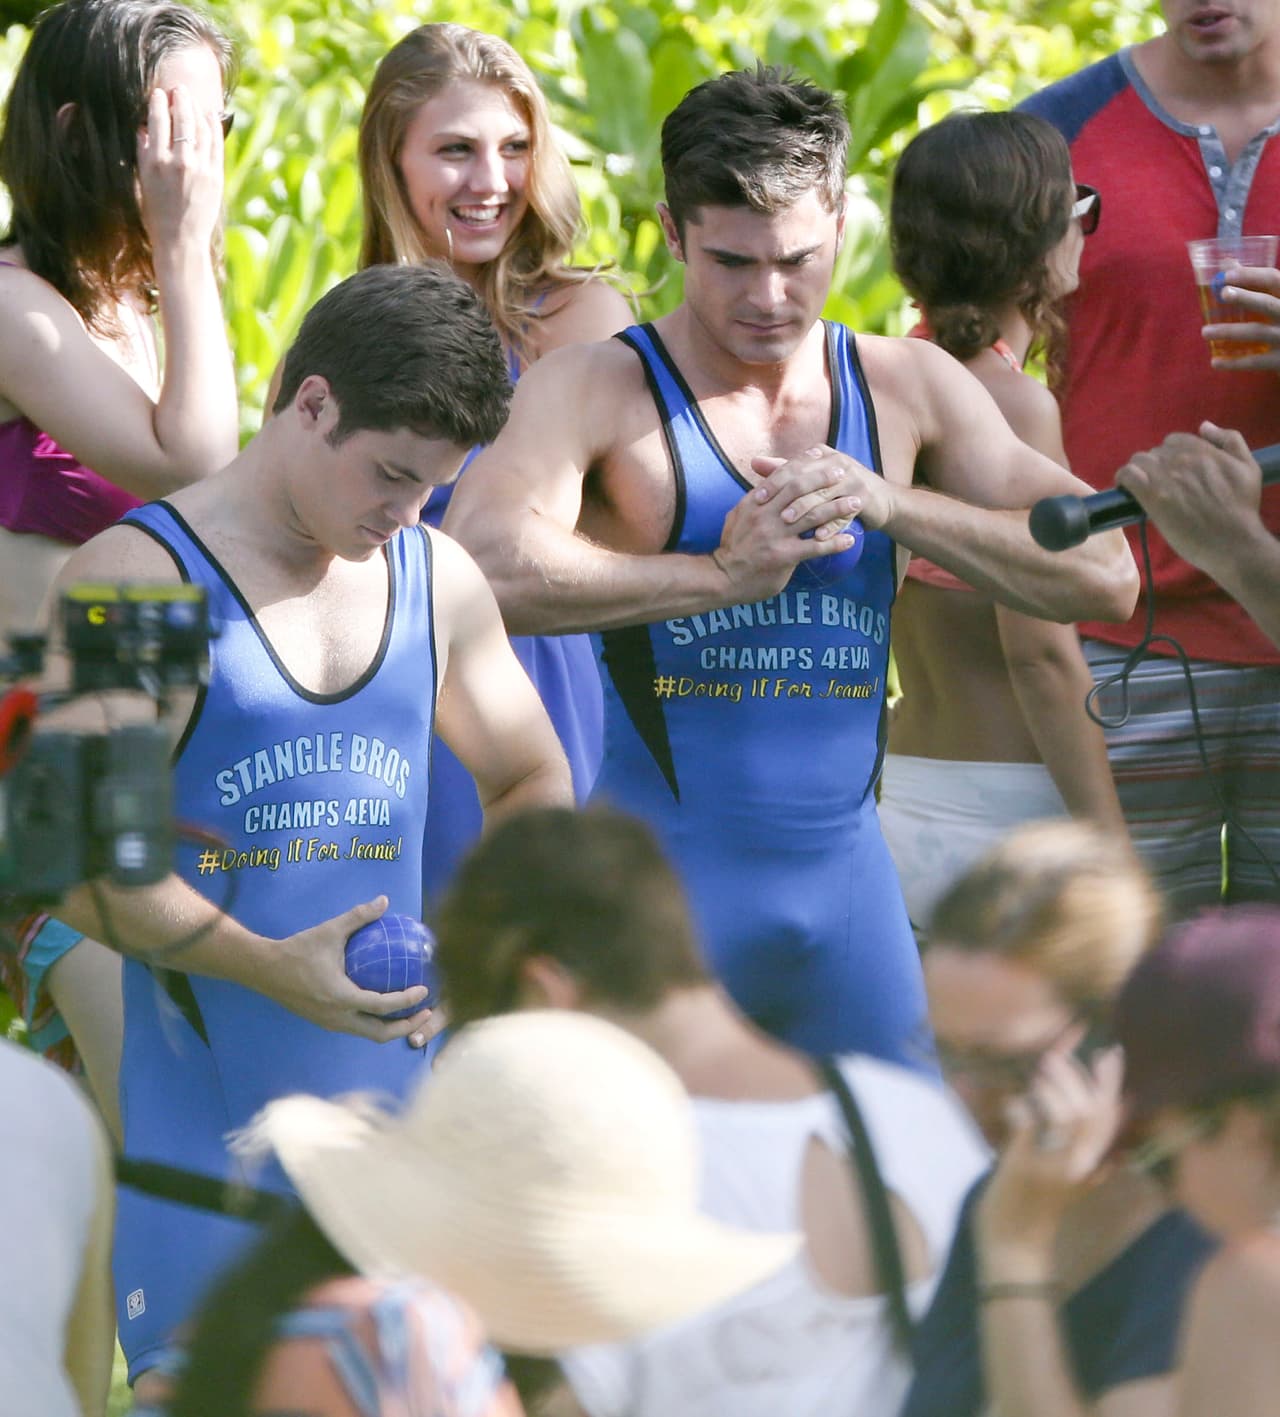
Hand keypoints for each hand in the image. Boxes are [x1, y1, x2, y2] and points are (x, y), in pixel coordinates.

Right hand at [137, 82, 224, 253]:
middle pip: (181, 119)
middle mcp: (178, 162)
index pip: (157, 120)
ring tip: (192, 101)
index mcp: (155, 161)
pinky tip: (210, 116)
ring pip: (201, 128)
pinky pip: (216, 144)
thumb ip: (143, 151)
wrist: (180, 239)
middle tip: (179, 90)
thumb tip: (143, 127)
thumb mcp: (142, 179)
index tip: (158, 93)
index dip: (158, 103)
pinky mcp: (216, 176)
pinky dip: (213, 127)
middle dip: (180, 100)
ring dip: (196, 110)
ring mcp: (200, 168)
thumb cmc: (156, 210)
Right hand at [253, 895, 436, 1042]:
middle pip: (379, 1034)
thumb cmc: (297, 950)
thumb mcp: (330, 931)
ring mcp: (330, 1023)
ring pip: (368, 1034)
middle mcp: (337, 1018)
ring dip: (392, 1028)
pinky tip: (387, 1005)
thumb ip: (359, 916)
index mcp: (340, 998)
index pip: (381, 1006)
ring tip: (413, 1012)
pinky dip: (376, 1022)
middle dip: (407, 1027)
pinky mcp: (325, 1021)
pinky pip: (357, 1027)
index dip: (406, 1001)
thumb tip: (385, 901)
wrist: (264, 970)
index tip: (424, 991)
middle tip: (427, 1012)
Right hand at [711, 446, 871, 601]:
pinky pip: (815, 547)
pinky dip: (835, 542)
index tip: (821, 454)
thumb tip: (765, 485)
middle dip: (824, 478)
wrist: (721, 579)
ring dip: (838, 508)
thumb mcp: (737, 517)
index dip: (803, 462)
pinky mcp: (784, 557)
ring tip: (856, 502)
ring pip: (812, 515)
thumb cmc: (732, 548)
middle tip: (844, 473)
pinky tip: (850, 540)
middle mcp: (765, 515)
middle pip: (800, 488)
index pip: (782, 475)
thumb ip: (753, 501)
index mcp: (754, 502)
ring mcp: (775, 536)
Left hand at [976, 1037, 1124, 1279]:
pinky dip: (1019, 1107)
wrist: (1013, 1249)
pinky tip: (1013, 1106)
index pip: (1111, 1119)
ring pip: (1066, 1116)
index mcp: (1093, 1166)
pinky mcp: (1025, 1167)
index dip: (1112, 1083)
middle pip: (1091, 1112)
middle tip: (1053, 1057)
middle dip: (1073, 1078)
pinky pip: (1026, 1122)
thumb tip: (1082, 1101)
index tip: (1111, 1052)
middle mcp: (1080, 1168)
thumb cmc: (1036, 1207)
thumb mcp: (1068, 1178)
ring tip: (1035, 1076)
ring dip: (1050, 1087)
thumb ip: (1079, 1145)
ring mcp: (1054, 1168)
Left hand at [1116, 423, 1262, 580]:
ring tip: (1143, 488)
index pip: (1174, 440)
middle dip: (1156, 466)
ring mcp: (1165, 476)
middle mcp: (1182, 458)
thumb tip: (1204, 426)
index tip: (1173, 471)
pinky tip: (1125, 488)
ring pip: (1139, 461)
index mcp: (1203, 450)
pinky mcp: (1152, 496)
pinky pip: (1127, 475)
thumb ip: (1230, 440)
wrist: (1232, 541)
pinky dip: (1123, 478)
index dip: (1171, 456)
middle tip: (1161, 485)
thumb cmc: (1242, 508)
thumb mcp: (1248, 467)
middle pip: (1155, 452)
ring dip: (1139, 472)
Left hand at [1204, 264, 1279, 370]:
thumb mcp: (1277, 298)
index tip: (1227, 274)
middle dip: (1246, 297)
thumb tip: (1227, 262)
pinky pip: (1255, 361)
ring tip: (1205, 332)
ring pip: (1257, 332)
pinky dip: (1234, 362)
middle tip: (1223, 293)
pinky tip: (1215, 361)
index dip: (1251, 275)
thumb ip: (1257, 284)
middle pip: (1267, 304)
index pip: (1273, 279)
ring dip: (1229, 331)